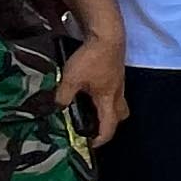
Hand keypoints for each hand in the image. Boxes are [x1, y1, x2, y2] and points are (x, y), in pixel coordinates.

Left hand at [56, 33, 129, 147]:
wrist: (107, 35)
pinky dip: (105, 96)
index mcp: (108, 99)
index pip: (108, 126)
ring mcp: (119, 82)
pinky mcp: (116, 72)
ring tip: (92, 108)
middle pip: (121, 115)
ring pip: (119, 103)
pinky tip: (92, 89)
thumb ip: (63, 96)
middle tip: (95, 125)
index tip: (90, 144)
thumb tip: (58, 107)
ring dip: (108, 109)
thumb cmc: (91, 58)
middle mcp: (117, 93)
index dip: (100, 139)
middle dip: (110, 124)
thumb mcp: (71, 79)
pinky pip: (115, 91)